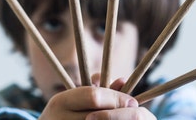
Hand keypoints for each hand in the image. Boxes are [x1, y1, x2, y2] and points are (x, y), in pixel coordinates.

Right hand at [39, 75, 155, 119]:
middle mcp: (60, 118)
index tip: (132, 100)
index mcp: (60, 101)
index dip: (116, 98)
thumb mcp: (74, 98)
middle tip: (135, 111)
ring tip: (126, 118)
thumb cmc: (63, 113)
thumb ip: (96, 89)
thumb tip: (123, 79)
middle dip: (120, 112)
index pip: (94, 96)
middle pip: (99, 114)